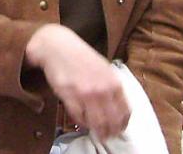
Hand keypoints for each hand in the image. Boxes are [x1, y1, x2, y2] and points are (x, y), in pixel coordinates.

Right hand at [25, 24, 129, 139]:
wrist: (57, 46)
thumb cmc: (80, 56)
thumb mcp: (103, 68)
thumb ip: (111, 86)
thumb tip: (117, 107)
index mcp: (113, 82)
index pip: (125, 111)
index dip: (122, 124)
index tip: (119, 129)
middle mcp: (102, 89)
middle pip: (112, 121)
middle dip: (110, 131)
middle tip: (107, 135)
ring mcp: (86, 94)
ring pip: (97, 123)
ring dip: (97, 130)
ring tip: (97, 133)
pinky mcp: (70, 97)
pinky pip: (79, 117)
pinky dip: (82, 122)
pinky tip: (83, 120)